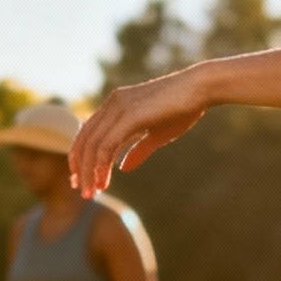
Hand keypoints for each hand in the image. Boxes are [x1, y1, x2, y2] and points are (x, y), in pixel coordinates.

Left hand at [71, 67, 210, 194]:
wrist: (200, 88)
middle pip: (85, 140)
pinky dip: (102, 166)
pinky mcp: (130, 114)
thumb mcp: (157, 134)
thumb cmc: (183, 109)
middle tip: (83, 191)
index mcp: (115, 105)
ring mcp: (119, 107)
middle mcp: (112, 104)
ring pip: (93, 145)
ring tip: (92, 193)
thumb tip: (123, 168)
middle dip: (80, 168)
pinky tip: (104, 182)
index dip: (80, 156)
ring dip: (89, 172)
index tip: (81, 178)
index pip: (87, 132)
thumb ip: (138, 150)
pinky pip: (107, 145)